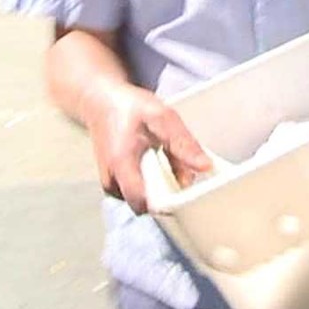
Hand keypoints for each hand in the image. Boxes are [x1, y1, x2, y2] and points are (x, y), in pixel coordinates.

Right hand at [81, 81, 211, 213]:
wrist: (102, 104)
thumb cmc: (129, 108)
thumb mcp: (162, 117)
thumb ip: (183, 143)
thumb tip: (205, 167)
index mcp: (121, 164)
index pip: (144, 202)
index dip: (169, 204)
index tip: (189, 194)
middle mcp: (112, 181)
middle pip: (150, 205)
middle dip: (171, 192)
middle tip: (179, 166)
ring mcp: (112, 186)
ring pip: (147, 200)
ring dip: (164, 186)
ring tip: (164, 158)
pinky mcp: (116, 187)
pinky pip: (142, 194)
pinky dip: (155, 183)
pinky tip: (157, 163)